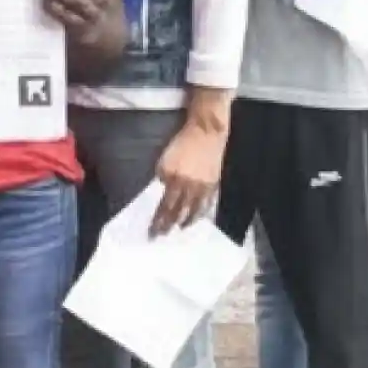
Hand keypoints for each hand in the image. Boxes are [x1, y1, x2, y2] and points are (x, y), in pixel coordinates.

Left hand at [151, 120, 228, 234]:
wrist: (206, 132)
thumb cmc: (182, 142)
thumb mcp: (165, 159)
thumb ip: (162, 176)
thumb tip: (162, 190)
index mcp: (175, 179)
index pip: (165, 206)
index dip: (159, 220)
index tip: (153, 231)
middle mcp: (189, 187)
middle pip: (179, 212)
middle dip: (170, 225)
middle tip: (164, 235)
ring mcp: (203, 186)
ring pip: (195, 211)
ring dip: (186, 222)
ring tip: (181, 228)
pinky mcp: (214, 183)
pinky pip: (208, 203)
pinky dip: (202, 213)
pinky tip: (198, 217)